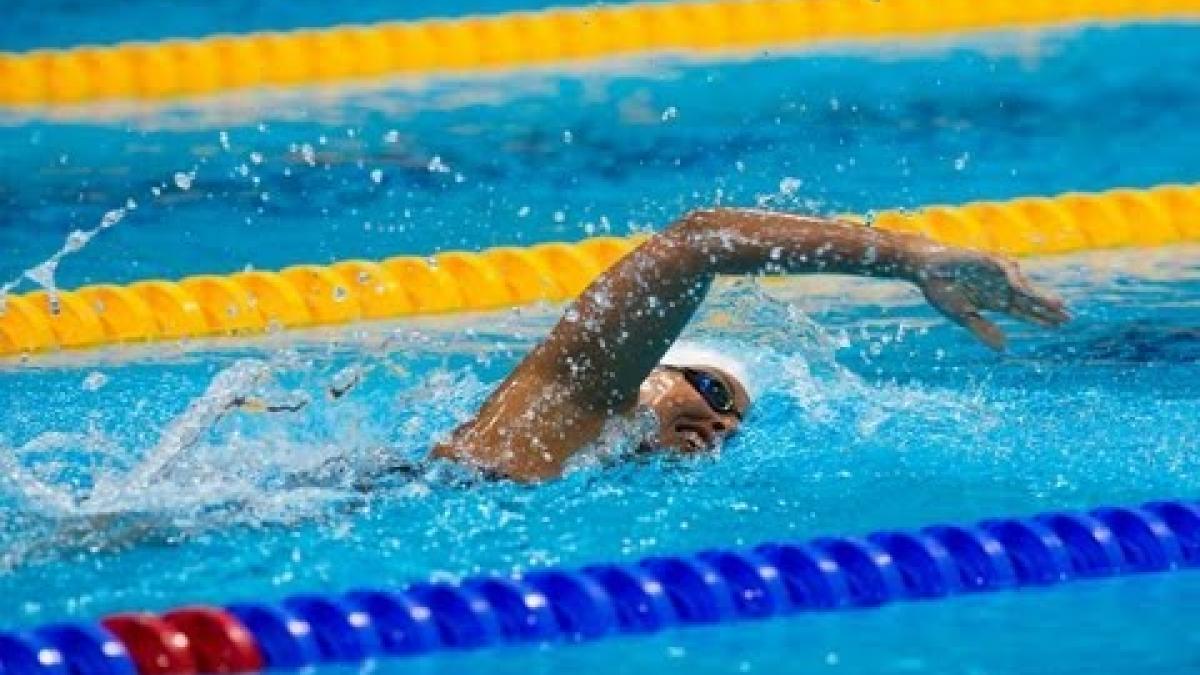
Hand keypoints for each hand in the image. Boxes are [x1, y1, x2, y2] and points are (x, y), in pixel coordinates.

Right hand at [912, 248, 1069, 349]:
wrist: (924, 269)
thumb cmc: (940, 290)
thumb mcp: (962, 315)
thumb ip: (982, 330)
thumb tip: (1004, 348)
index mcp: (994, 301)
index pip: (1023, 312)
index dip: (1040, 319)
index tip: (1058, 327)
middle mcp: (1000, 287)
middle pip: (1030, 301)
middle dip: (1049, 310)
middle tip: (1070, 319)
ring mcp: (997, 274)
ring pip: (1025, 287)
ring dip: (1040, 297)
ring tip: (1058, 306)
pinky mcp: (990, 260)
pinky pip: (1008, 272)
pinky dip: (1017, 282)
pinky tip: (1026, 292)